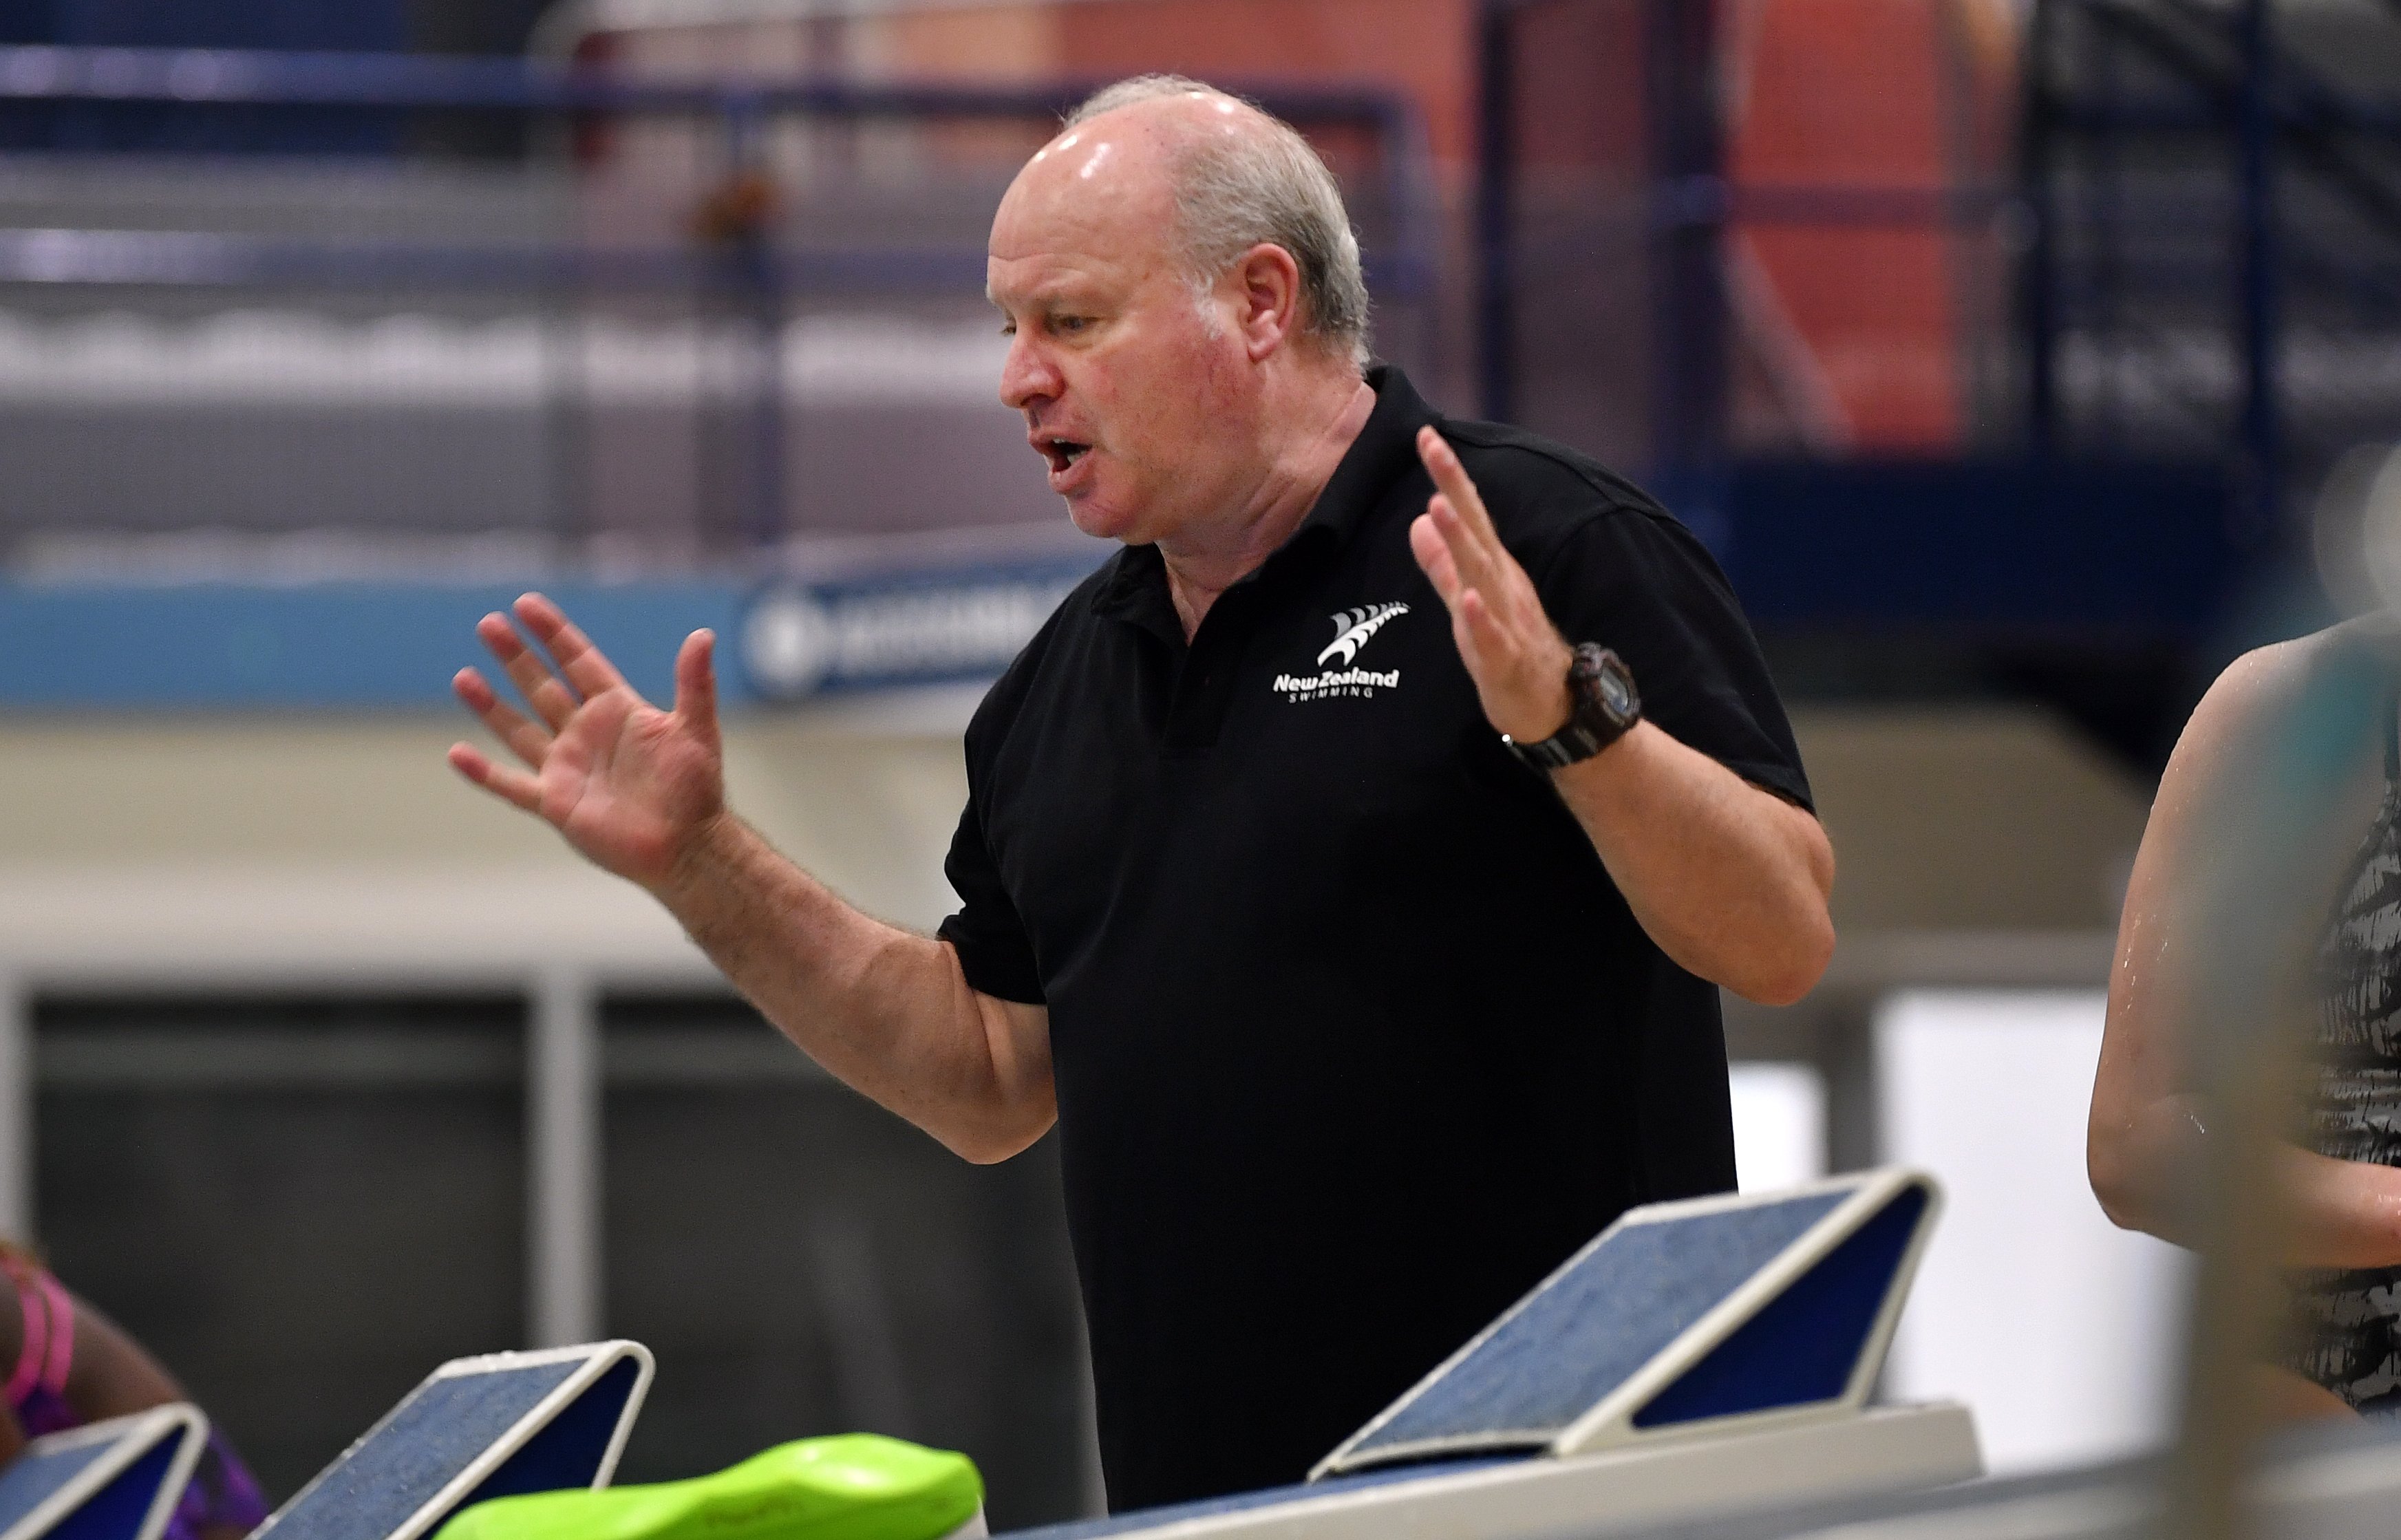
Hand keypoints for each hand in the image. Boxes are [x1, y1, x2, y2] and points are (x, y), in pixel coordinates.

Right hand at [449, 593, 726, 891]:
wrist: (688, 846)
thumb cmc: (696, 789)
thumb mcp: (697, 729)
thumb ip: (695, 684)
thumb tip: (704, 635)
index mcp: (617, 710)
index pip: (578, 661)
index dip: (553, 634)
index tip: (525, 604)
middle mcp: (586, 733)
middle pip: (543, 686)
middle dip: (516, 657)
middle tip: (488, 625)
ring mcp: (567, 767)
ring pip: (519, 729)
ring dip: (492, 706)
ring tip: (464, 677)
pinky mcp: (557, 803)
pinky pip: (512, 786)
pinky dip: (484, 773)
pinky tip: (457, 753)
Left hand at [1408, 426, 1573, 741]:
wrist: (1557, 706)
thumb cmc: (1511, 649)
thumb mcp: (1469, 600)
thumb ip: (1442, 563)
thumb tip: (1419, 518)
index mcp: (1493, 569)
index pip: (1469, 513)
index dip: (1449, 475)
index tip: (1426, 434)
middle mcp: (1502, 586)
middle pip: (1476, 531)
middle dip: (1454, 487)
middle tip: (1433, 446)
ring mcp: (1508, 622)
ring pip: (1483, 578)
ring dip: (1462, 542)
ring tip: (1438, 505)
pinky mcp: (1507, 662)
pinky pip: (1494, 639)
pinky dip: (1482, 619)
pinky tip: (1470, 599)